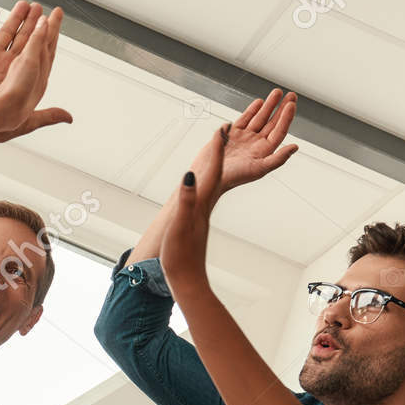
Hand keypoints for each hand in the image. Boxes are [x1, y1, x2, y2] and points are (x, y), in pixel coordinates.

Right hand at [159, 119, 228, 297]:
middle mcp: (205, 204)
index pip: (212, 170)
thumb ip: (186, 201)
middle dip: (219, 148)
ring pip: (213, 180)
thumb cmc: (180, 255)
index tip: (222, 126)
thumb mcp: (180, 226)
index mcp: (202, 202)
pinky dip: (206, 178)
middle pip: (217, 171)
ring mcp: (201, 212)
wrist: (187, 278)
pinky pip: (205, 192)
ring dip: (216, 161)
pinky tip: (204, 178)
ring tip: (218, 146)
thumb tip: (191, 176)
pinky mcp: (196, 219)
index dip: (216, 148)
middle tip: (224, 126)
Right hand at [209, 88, 298, 191]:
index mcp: (264, 151)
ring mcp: (244, 137)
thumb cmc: (234, 177)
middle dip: (281, 108)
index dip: (286, 117)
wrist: (209, 176)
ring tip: (277, 93)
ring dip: (269, 105)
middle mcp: (256, 143)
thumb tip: (294, 147)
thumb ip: (278, 158)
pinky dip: (252, 110)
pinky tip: (259, 103)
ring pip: (260, 117)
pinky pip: (244, 119)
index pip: (279, 131)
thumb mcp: (259, 169)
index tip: (291, 104)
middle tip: (291, 95)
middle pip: (273, 122)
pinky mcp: (232, 134)